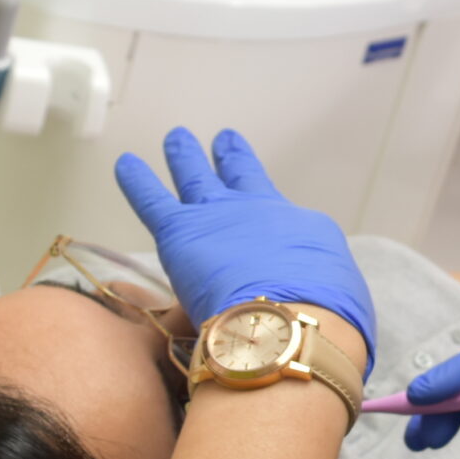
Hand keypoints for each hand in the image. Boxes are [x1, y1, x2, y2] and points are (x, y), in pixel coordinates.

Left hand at [113, 127, 376, 373]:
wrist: (292, 321)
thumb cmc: (324, 320)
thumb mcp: (334, 293)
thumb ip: (312, 287)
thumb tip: (306, 297)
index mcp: (296, 230)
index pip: (277, 211)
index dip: (272, 203)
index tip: (267, 192)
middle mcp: (257, 212)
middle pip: (241, 179)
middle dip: (231, 160)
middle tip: (223, 141)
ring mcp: (217, 218)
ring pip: (195, 179)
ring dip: (185, 157)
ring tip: (177, 137)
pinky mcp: (180, 232)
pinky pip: (152, 198)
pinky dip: (137, 180)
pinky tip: (125, 163)